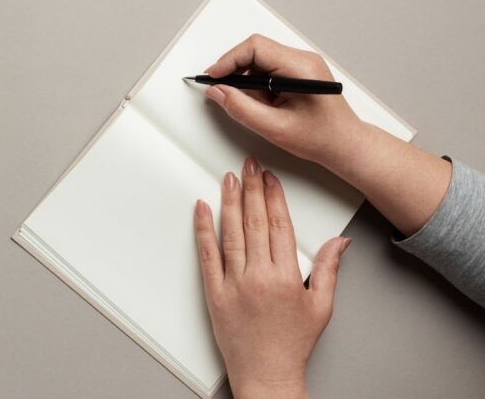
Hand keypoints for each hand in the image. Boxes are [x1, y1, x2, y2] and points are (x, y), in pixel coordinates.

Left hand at [194, 157, 350, 398]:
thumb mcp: (321, 306)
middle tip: (250, 165)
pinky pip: (207, 254)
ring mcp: (233, 284)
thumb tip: (339, 241)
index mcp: (286, 277)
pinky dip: (203, 229)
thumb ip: (328, 269)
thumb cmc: (293, 344)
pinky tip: (202, 208)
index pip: (280, 225)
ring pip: (231, 233)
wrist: (267, 375)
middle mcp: (259, 277)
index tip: (271, 177)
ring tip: (229, 178)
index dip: (275, 197)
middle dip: (253, 189)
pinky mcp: (213, 293)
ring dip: (230, 202)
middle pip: (256, 222)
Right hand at [203, 34, 363, 168]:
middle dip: (235, 71)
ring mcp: (302, 64)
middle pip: (256, 50)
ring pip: (260, 60)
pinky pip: (268, 69)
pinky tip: (264, 104)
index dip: (229, 60)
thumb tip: (217, 92)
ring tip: (255, 106)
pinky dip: (257, 85)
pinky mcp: (298, 72)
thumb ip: (241, 108)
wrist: (345, 145)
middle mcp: (303, 60)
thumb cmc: (321, 138)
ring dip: (247, 80)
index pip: (255, 47)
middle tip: (223, 91)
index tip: (213, 76)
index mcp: (301, 68)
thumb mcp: (274, 128)